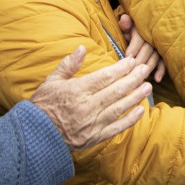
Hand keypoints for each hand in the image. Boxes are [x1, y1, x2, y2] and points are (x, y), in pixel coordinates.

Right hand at [30, 45, 153, 149]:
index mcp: (77, 91)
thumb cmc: (43, 106)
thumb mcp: (51, 81)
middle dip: (133, 78)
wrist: (36, 135)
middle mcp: (87, 107)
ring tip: (148, 86)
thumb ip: (68, 64)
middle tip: (145, 69)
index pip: (104, 77)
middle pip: (116, 90)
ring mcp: (92, 123)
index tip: (132, 61)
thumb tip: (82, 48)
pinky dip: (130, 120)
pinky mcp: (94, 137)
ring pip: (119, 108)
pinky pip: (116, 128)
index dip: (121, 68)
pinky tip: (140, 111)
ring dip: (136, 96)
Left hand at [118, 13, 165, 81]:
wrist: (146, 28)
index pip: (140, 38)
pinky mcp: (163, 54)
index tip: (127, 56)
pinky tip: (157, 79)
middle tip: (131, 70)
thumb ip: (126, 23)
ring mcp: (159, 46)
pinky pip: (163, 63)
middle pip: (147, 49)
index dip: (133, 47)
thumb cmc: (133, 29)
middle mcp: (153, 37)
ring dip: (148, 68)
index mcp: (143, 28)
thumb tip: (124, 19)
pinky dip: (161, 71)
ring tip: (140, 77)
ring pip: (154, 57)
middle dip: (139, 60)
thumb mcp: (128, 25)